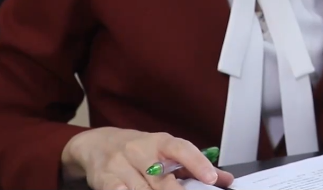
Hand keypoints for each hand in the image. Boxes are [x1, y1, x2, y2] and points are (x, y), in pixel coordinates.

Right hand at [61, 127, 233, 189]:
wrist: (97, 143)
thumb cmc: (139, 150)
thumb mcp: (165, 152)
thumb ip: (194, 167)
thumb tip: (225, 180)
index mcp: (160, 142)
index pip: (181, 149)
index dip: (197, 163)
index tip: (210, 178)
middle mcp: (140, 150)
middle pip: (161, 179)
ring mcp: (120, 165)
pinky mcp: (105, 179)